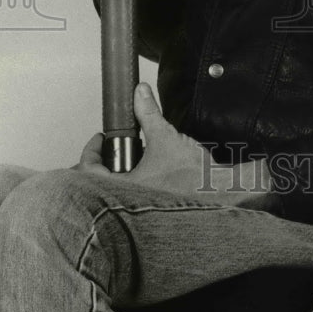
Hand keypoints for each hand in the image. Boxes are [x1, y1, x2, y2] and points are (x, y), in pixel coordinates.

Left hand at [76, 84, 273, 206]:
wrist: (224, 194)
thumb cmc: (195, 176)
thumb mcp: (166, 137)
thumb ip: (148, 114)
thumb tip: (140, 93)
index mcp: (123, 189)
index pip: (88, 173)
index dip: (91, 152)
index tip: (100, 140)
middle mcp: (128, 206)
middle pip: (97, 190)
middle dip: (102, 169)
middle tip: (110, 153)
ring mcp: (141, 215)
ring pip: (116, 198)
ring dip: (119, 180)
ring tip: (130, 163)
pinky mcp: (155, 218)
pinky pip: (135, 204)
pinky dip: (136, 189)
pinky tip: (152, 176)